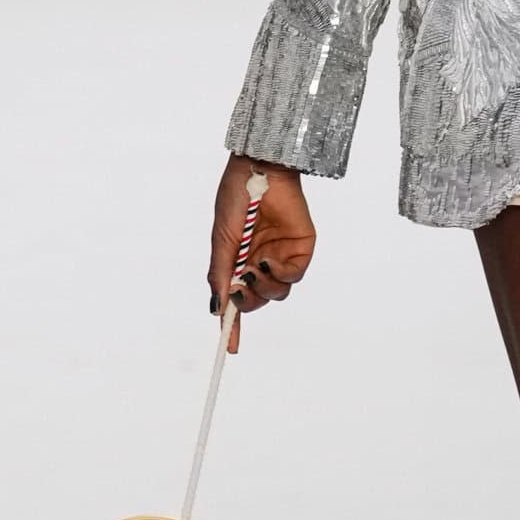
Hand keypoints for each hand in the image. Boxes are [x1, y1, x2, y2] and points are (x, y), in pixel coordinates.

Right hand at [208, 155, 315, 354]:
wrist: (260, 170)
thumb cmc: (236, 199)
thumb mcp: (222, 240)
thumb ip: (220, 274)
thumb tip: (217, 308)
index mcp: (239, 260)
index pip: (238, 298)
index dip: (234, 326)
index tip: (229, 348)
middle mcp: (260, 261)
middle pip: (257, 300)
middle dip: (247, 301)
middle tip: (240, 286)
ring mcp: (282, 256)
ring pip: (277, 292)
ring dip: (263, 287)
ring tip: (254, 266)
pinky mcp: (301, 248)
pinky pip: (294, 275)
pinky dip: (280, 274)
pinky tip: (268, 260)